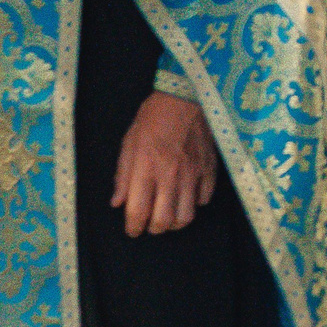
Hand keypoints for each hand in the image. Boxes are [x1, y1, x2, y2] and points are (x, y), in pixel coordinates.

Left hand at [111, 93, 217, 236]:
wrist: (184, 97)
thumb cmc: (152, 118)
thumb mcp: (128, 143)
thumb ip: (122, 175)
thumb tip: (117, 202)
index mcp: (146, 168)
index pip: (138, 211)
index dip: (133, 227)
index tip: (132, 229)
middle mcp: (170, 175)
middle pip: (164, 220)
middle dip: (154, 229)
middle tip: (150, 225)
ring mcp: (192, 173)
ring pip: (186, 216)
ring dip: (175, 223)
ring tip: (169, 217)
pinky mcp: (208, 169)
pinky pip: (204, 199)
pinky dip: (195, 204)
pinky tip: (188, 197)